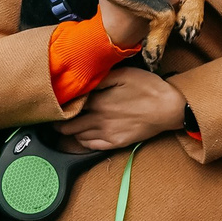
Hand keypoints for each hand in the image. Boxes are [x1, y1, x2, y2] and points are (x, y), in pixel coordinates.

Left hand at [57, 65, 185, 150]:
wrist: (169, 109)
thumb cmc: (148, 88)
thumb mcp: (125, 74)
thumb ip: (101, 78)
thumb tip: (84, 81)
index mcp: (99, 102)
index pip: (71, 106)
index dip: (61, 105)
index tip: (54, 103)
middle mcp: (99, 120)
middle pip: (70, 125)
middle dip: (59, 122)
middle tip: (52, 119)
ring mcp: (107, 134)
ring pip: (79, 137)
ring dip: (69, 133)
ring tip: (63, 128)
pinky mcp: (116, 143)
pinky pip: (92, 146)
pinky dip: (82, 142)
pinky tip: (80, 137)